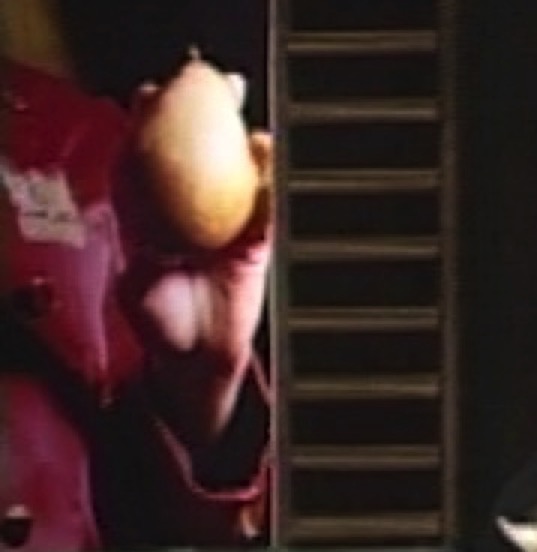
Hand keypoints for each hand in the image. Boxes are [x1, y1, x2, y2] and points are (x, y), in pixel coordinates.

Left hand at [112, 76, 272, 447]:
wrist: (200, 357)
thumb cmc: (163, 326)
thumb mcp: (142, 293)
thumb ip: (147, 269)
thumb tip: (154, 250)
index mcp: (152, 215)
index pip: (149, 159)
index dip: (149, 124)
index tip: (153, 95)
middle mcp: (189, 212)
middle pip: (196, 153)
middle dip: (202, 116)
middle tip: (211, 86)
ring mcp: (225, 224)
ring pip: (236, 172)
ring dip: (243, 142)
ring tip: (247, 115)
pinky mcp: (257, 242)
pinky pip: (268, 207)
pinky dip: (272, 182)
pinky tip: (272, 158)